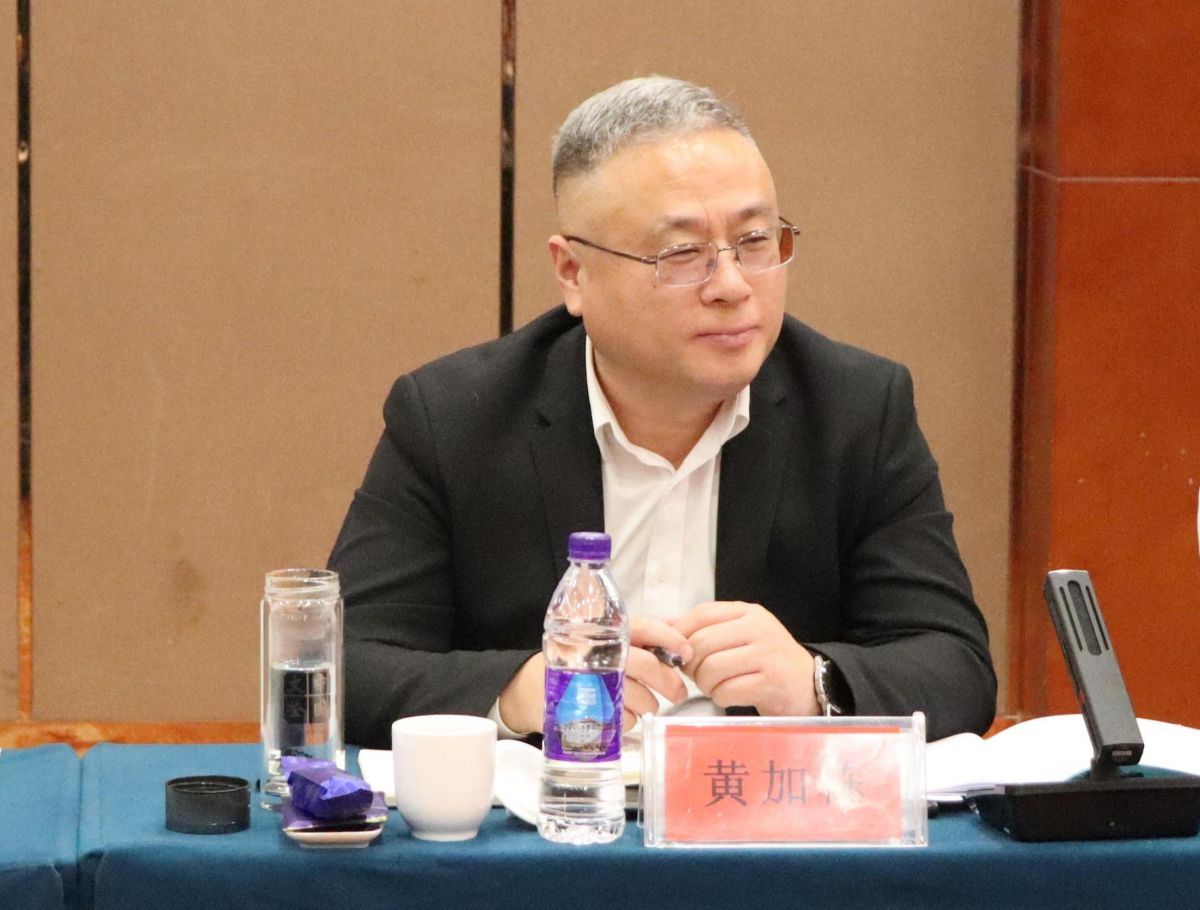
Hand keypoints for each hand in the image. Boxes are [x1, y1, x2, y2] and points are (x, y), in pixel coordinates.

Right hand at [497, 617, 693, 734]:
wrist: (529, 687)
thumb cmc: (576, 663)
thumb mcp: (602, 642)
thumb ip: (639, 639)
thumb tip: (679, 637)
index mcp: (604, 632)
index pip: (644, 627)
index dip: (670, 638)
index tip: (687, 652)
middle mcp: (598, 652)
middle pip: (648, 666)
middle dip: (670, 683)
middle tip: (679, 693)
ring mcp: (591, 682)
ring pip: (641, 698)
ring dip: (649, 705)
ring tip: (642, 703)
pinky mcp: (586, 711)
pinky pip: (626, 720)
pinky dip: (630, 720)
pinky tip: (618, 713)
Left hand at [671, 601, 818, 716]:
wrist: (808, 685)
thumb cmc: (766, 661)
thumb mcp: (739, 636)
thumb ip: (704, 630)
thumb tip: (662, 626)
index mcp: (748, 612)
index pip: (702, 614)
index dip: (680, 633)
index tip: (676, 651)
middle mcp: (759, 628)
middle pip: (702, 643)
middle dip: (691, 665)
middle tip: (696, 675)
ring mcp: (767, 654)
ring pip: (712, 668)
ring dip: (705, 684)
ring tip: (714, 686)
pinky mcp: (772, 681)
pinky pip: (728, 690)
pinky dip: (720, 697)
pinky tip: (728, 696)